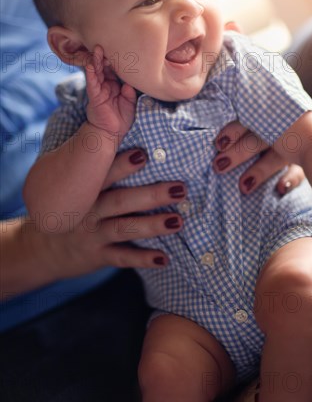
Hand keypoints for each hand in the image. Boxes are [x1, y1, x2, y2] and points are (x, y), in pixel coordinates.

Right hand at [2, 148, 184, 297]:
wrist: (41, 249)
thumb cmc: (68, 209)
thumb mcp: (72, 188)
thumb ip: (95, 172)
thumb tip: (131, 142)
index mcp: (84, 189)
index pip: (103, 174)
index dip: (122, 164)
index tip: (144, 154)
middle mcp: (87, 211)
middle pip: (121, 200)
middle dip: (151, 195)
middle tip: (180, 189)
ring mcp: (92, 234)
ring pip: (124, 228)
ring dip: (152, 225)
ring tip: (178, 221)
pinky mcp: (97, 255)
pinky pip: (122, 257)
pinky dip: (142, 259)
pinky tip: (164, 258)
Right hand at [86, 44, 135, 136]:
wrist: (111, 133)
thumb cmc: (121, 118)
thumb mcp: (131, 102)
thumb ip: (130, 91)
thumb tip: (130, 83)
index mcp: (114, 84)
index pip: (115, 68)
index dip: (117, 59)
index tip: (122, 48)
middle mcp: (105, 84)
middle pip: (104, 66)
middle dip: (106, 55)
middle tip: (108, 42)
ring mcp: (99, 89)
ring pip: (97, 71)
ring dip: (97, 60)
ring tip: (98, 49)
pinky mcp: (94, 95)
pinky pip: (92, 82)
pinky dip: (91, 73)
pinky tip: (91, 65)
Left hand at [213, 120, 304, 194]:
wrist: (305, 131)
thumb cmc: (262, 123)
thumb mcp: (249, 116)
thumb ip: (234, 118)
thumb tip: (198, 112)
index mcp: (262, 114)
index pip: (246, 119)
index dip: (233, 131)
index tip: (218, 144)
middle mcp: (277, 128)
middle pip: (257, 139)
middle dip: (239, 152)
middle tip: (219, 165)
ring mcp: (290, 144)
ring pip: (275, 156)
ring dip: (259, 171)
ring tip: (243, 187)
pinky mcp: (302, 161)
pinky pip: (298, 170)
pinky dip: (289, 179)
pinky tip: (280, 188)